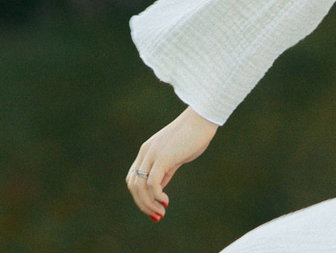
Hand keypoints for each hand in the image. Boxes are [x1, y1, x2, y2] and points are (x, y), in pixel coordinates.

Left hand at [125, 107, 215, 221]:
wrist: (201, 119)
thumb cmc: (192, 136)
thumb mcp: (175, 157)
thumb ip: (165, 171)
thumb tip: (158, 190)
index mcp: (146, 152)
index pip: (133, 179)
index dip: (139, 196)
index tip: (153, 207)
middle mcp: (145, 153)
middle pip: (133, 185)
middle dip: (143, 204)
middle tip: (157, 215)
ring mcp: (152, 155)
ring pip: (140, 186)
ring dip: (148, 204)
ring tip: (161, 212)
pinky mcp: (162, 157)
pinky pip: (152, 182)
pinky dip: (156, 196)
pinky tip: (166, 201)